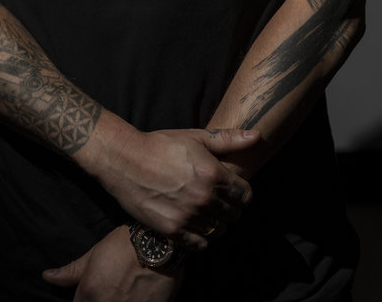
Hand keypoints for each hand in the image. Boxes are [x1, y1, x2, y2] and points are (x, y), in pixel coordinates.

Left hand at [43, 226, 181, 300]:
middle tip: (110, 291)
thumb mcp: (94, 255)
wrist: (158, 243)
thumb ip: (70, 272)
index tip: (93, 294)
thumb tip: (47, 277)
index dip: (83, 301)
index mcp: (89, 294)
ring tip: (122, 294)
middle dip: (99, 301)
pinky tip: (134, 297)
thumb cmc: (125, 245)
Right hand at [97, 127, 258, 247]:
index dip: (241, 193)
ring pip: (218, 232)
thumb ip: (228, 139)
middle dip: (231, 208)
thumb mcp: (195, 137)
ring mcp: (188, 216)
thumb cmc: (161, 145)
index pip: (244, 195)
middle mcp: (204, 198)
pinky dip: (202, 239)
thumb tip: (256, 136)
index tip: (233, 190)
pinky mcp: (172, 230)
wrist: (125, 160)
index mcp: (212, 173)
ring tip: (207, 213)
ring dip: (217, 224)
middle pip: (233, 215)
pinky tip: (195, 225)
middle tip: (220, 201)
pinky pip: (200, 244)